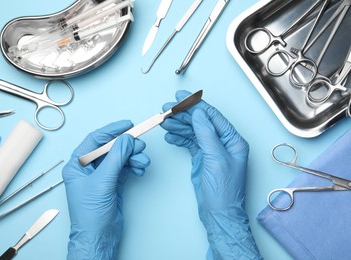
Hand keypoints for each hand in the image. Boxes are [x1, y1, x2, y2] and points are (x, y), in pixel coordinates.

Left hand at [62, 120, 149, 259]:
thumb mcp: (102, 182)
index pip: (95, 140)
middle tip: (140, 145)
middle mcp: (88, 168)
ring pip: (120, 158)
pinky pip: (125, 168)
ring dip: (133, 157)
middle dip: (126, 146)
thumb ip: (115, 158)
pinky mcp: (113, 184)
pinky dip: (134, 166)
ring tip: (143, 161)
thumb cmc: (90, 215)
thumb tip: (126, 139)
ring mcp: (102, 176)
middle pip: (110, 148)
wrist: (98, 237)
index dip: (112, 130)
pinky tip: (139, 170)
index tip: (128, 125)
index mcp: (77, 165)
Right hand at [161, 90, 260, 258]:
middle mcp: (224, 143)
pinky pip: (190, 143)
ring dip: (179, 126)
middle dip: (183, 115)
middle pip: (201, 122)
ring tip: (164, 121)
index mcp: (233, 141)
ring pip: (194, 131)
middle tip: (167, 110)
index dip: (196, 105)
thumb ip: (207, 135)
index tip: (181, 97)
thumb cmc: (224, 192)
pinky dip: (180, 138)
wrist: (219, 214)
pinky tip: (170, 135)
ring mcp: (212, 150)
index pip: (213, 117)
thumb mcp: (216, 159)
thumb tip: (199, 114)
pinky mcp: (203, 158)